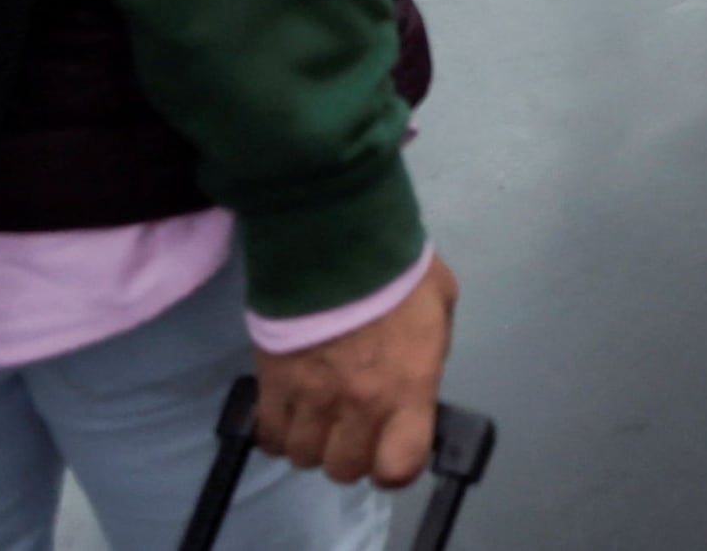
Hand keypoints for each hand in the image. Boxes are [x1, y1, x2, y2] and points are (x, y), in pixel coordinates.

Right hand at [252, 256, 452, 488]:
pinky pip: (268, 435)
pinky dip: (277, 431)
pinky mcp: (272, 383)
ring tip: (320, 415)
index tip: (392, 452)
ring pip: (304, 455)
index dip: (394, 467)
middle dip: (350, 453)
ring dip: (313, 441)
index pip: (399, 466)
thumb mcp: (439, 310)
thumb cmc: (397, 270)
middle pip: (344, 468)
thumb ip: (427, 355)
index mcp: (408, 387)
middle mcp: (360, 404)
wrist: (336, 238)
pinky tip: (289, 411)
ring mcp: (312, 397)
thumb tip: (414, 378)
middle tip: (353, 426)